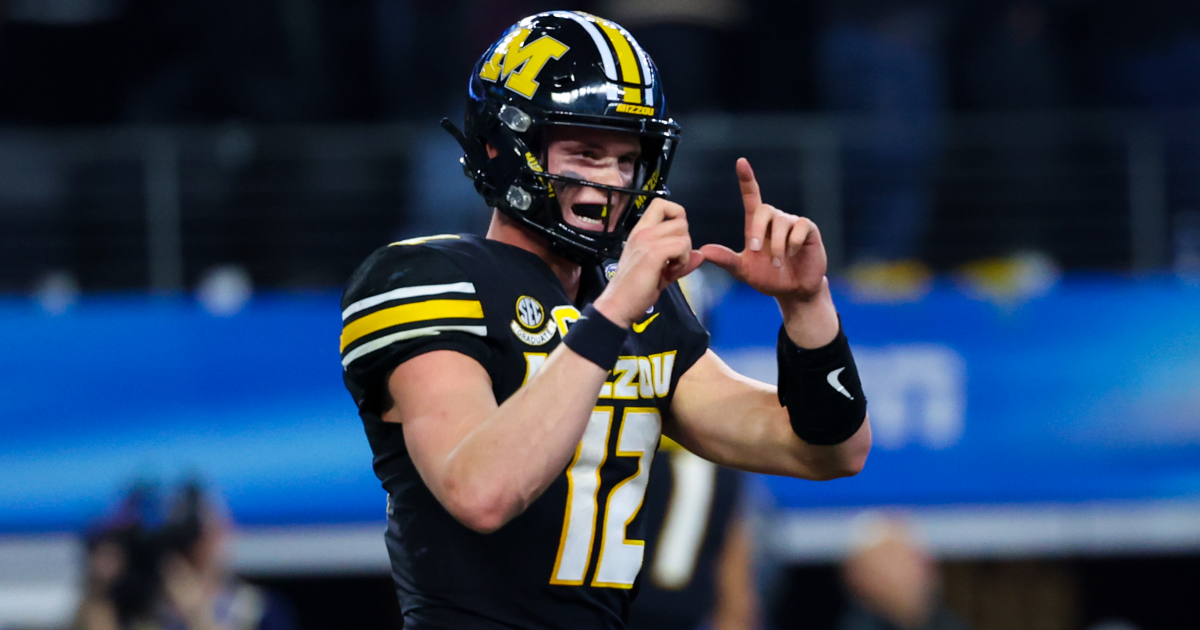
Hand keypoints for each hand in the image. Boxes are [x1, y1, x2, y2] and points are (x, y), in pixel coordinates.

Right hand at [593, 198, 703, 327]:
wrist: (618, 306)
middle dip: (685, 239)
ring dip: (684, 252)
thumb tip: (700, 254)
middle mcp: (642, 231)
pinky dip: (682, 261)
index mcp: (641, 231)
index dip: (677, 216)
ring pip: (683, 232)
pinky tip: (670, 273)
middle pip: (680, 218)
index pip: (662, 204)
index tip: (675, 239)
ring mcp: (647, 240)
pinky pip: (682, 246)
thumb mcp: (661, 271)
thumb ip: (679, 259)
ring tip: (671, 268)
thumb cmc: (634, 290)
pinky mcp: (653, 253)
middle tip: (674, 259)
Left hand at [700, 158, 826, 301]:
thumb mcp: (743, 271)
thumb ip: (725, 259)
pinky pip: (800, 227)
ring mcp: (792, 223)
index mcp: (757, 225)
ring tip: (777, 262)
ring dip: (776, 246)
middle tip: (754, 250)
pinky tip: (792, 254)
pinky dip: (792, 243)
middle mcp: (774, 219)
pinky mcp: (808, 229)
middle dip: (758, 230)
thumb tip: (703, 250)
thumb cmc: (768, 278)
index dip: (747, 179)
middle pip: (764, 209)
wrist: (793, 290)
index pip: (752, 196)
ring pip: (782, 222)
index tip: (741, 162)